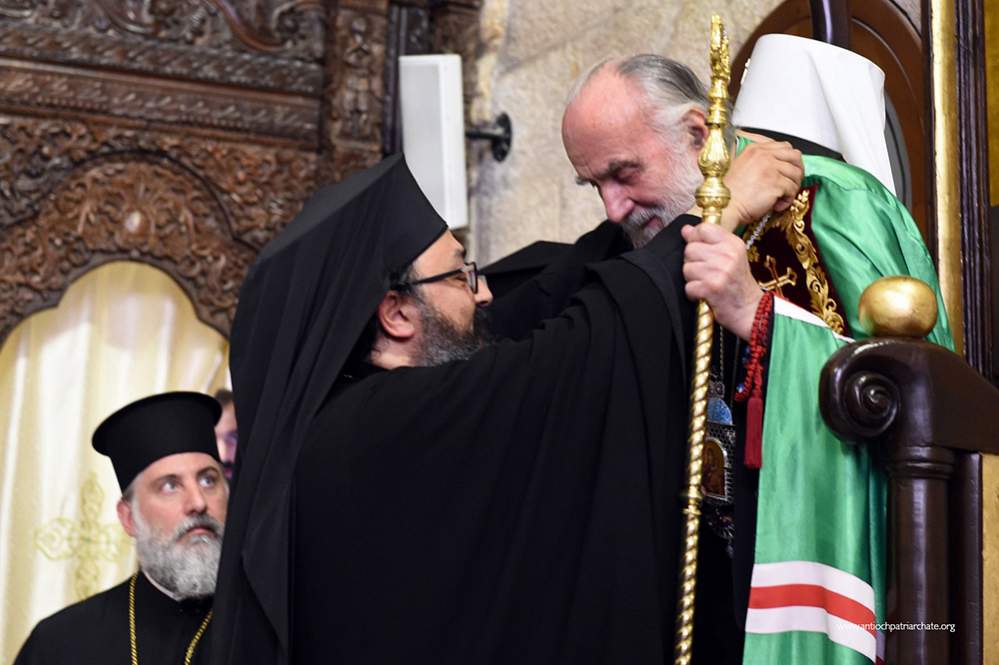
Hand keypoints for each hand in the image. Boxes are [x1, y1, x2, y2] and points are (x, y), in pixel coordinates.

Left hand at [681, 222, 762, 340]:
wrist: (751, 311)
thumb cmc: (738, 284)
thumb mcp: (731, 257)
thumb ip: (709, 242)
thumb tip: (686, 229)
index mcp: (733, 243)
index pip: (703, 228)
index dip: (696, 239)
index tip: (703, 252)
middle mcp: (728, 255)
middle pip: (690, 249)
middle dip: (693, 262)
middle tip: (707, 272)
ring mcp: (720, 271)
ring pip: (686, 268)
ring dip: (693, 279)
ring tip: (707, 283)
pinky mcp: (711, 288)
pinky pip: (688, 286)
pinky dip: (693, 294)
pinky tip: (705, 294)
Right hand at [719, 136, 802, 230]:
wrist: (725, 207)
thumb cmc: (731, 193)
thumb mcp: (742, 166)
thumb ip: (759, 160)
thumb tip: (780, 165)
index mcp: (756, 149)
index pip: (784, 146)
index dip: (790, 159)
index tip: (788, 170)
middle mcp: (764, 155)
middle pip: (795, 157)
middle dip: (797, 171)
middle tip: (792, 183)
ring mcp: (771, 168)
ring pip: (796, 174)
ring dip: (792, 188)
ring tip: (782, 197)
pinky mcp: (776, 183)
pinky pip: (792, 190)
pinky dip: (787, 200)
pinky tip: (776, 205)